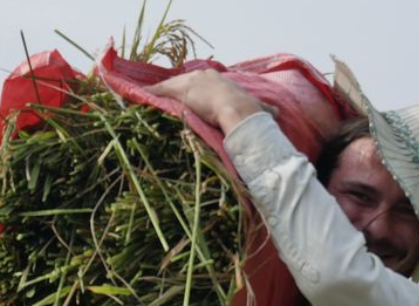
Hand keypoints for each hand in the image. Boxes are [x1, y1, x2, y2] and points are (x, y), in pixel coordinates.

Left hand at [145, 69, 269, 133]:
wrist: (241, 114)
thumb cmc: (250, 114)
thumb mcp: (259, 110)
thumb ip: (267, 111)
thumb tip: (278, 114)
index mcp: (220, 79)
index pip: (202, 82)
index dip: (195, 90)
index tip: (191, 96)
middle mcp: (204, 77)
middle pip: (184, 81)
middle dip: (174, 89)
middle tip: (164, 96)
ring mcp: (191, 84)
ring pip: (170, 86)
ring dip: (158, 92)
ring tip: (147, 96)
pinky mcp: (178, 92)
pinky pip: (159, 92)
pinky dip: (149, 94)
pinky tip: (140, 97)